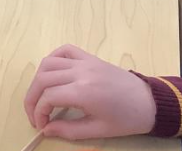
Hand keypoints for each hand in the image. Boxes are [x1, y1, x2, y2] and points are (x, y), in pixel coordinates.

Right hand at [23, 45, 156, 140]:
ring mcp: (84, 61)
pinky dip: (52, 59)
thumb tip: (46, 129)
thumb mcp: (98, 130)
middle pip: (42, 79)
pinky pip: (63, 50)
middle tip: (33, 114)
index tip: (41, 126)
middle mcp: (80, 72)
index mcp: (84, 92)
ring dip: (38, 79)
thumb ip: (69, 130)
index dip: (38, 112)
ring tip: (40, 96)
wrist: (149, 102)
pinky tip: (51, 74)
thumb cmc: (126, 119)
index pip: (48, 97)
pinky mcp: (89, 56)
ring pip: (48, 63)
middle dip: (32, 98)